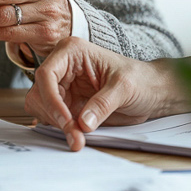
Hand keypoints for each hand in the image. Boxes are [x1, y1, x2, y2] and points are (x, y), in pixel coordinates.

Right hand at [24, 38, 190, 151]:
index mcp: (72, 52)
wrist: (150, 92)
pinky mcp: (66, 104)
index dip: (51, 99)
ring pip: (42, 108)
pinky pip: (52, 118)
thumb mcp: (125, 87)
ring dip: (56, 125)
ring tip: (78, 138)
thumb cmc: (140, 80)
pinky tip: (77, 135)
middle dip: (55, 117)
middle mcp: (62, 67)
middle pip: (40, 93)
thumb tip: (82, 123)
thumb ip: (103, 104)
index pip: (46, 74)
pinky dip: (60, 130)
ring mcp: (63, 87)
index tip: (66, 121)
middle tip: (75, 136)